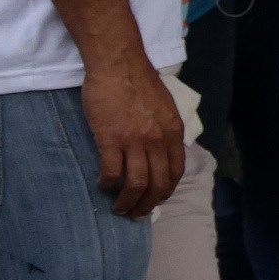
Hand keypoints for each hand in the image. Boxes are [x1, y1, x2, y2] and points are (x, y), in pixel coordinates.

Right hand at [82, 58, 183, 217]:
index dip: (165, 191)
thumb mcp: (164, 108)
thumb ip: (164, 131)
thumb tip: (160, 153)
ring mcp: (135, 141)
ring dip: (127, 203)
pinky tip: (103, 186)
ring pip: (136, 184)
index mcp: (173, 132)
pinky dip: (108, 185)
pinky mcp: (111, 139)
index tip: (156, 200)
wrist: (119, 64)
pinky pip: (112, 172)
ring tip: (119, 209)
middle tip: (135, 215)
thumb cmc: (138, 83)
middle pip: (157, 184)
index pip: (175, 172)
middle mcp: (158, 140)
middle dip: (147, 205)